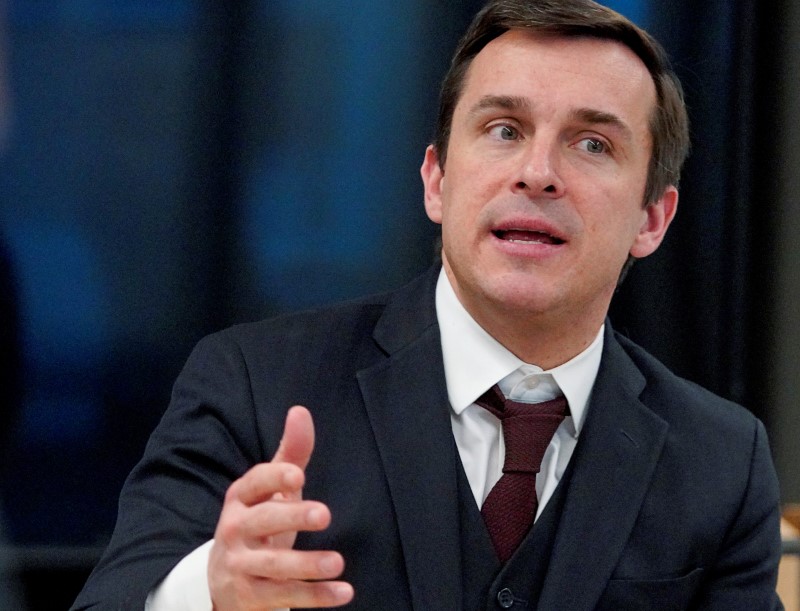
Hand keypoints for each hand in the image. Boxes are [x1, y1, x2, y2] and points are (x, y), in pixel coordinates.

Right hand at [208, 405, 353, 609]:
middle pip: (263, 522)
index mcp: (241, 498)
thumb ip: (291, 454)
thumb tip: (300, 411)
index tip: (297, 476)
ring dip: (307, 564)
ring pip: (273, 566)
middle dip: (292, 517)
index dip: (274, 478)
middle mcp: (235, 530)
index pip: (255, 483)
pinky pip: (285, 597)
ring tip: (338, 561)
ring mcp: (241, 566)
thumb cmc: (258, 522)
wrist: (222, 579)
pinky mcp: (250, 597)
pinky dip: (315, 596)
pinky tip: (344, 592)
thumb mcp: (272, 490)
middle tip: (324, 514)